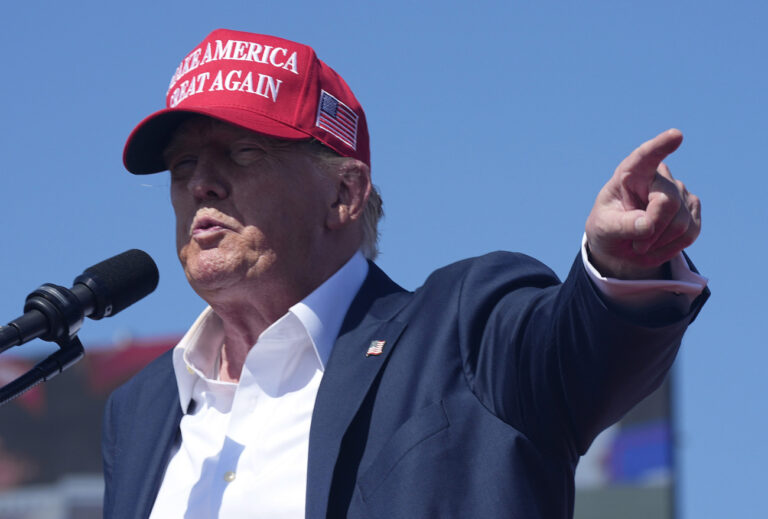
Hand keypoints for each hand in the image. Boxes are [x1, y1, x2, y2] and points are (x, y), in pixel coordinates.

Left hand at [585, 129, 700, 278]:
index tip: (676, 135)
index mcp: (631, 173)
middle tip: (635, 244)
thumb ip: (621, 226)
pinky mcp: (693, 209)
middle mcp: (659, 178)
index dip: (660, 146)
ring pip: (680, 224)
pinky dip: (669, 248)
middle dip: (651, 231)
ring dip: (658, 243)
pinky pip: (689, 235)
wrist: (622, 245)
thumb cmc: (607, 228)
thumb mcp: (603, 228)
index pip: (645, 157)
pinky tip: (656, 246)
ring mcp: (679, 192)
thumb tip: (648, 225)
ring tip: (641, 243)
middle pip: (667, 203)